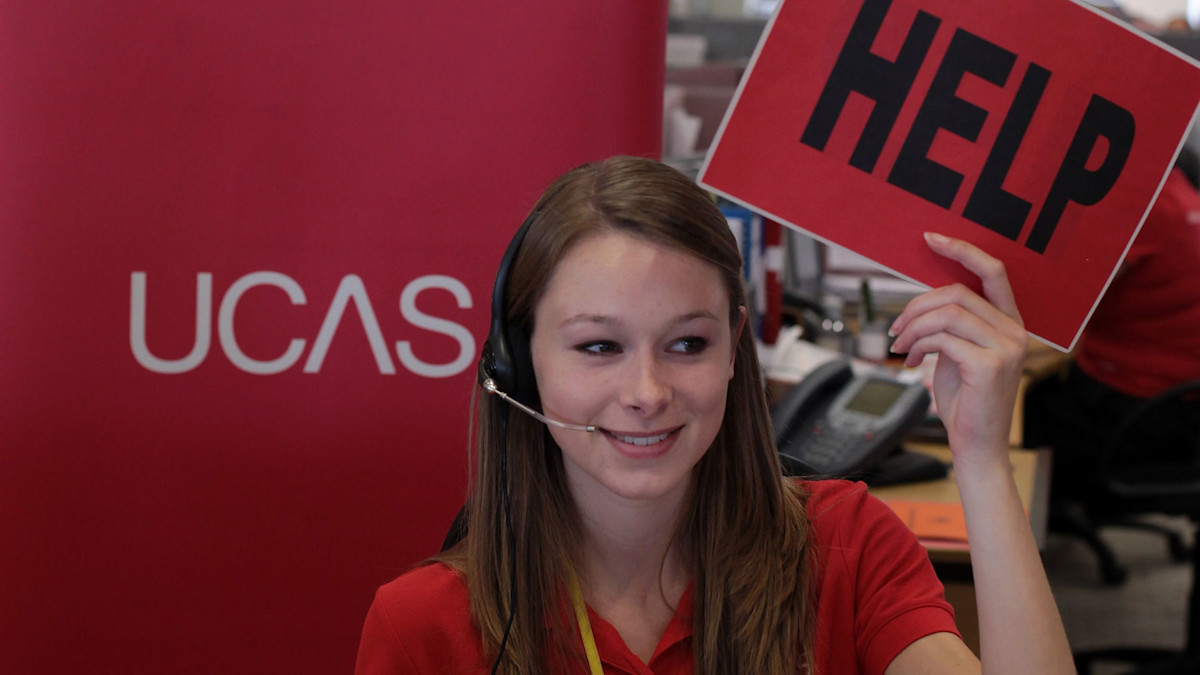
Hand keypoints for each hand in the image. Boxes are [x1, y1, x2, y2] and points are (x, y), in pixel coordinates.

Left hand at [888, 233, 1027, 467]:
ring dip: (912, 327)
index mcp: (1011, 323)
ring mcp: (1006, 348)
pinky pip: (942, 338)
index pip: (993, 271)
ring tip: (899, 347)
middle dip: (916, 305)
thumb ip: (950, 324)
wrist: (977, 446)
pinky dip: (917, 345)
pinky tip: (910, 362)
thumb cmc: (965, 400)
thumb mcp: (957, 353)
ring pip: (947, 313)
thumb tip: (922, 301)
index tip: (931, 238)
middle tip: (894, 328)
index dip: (962, 250)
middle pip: (958, 292)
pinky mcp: (990, 365)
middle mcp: (1016, 331)